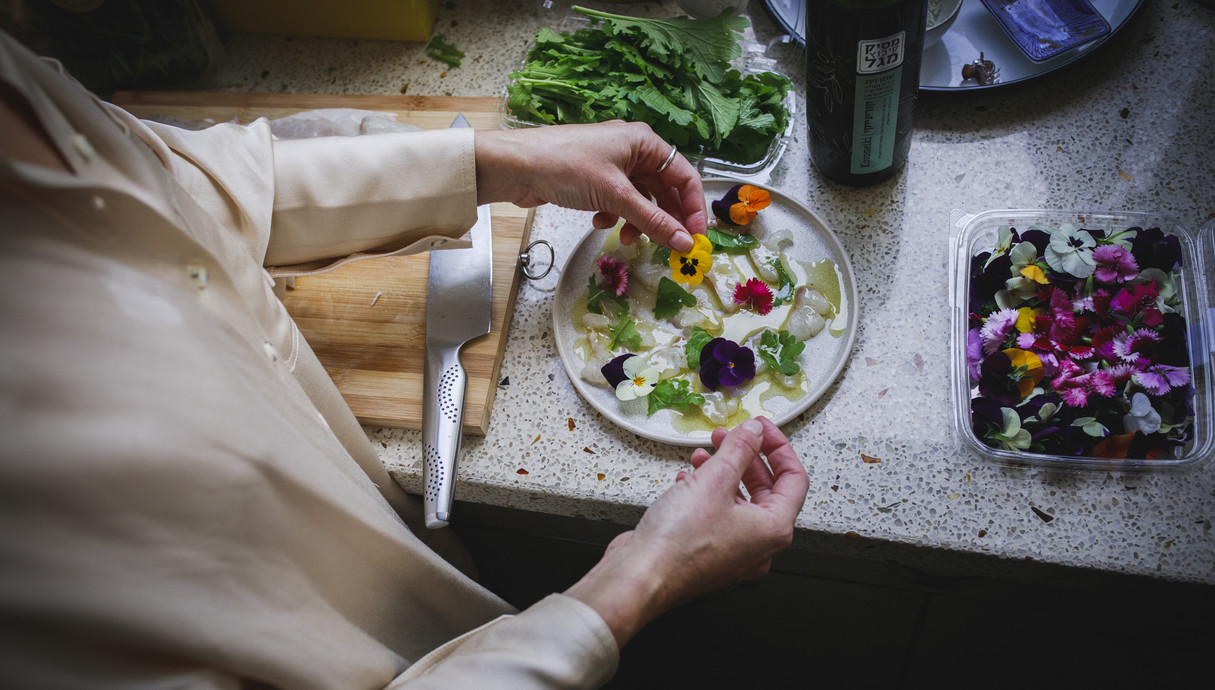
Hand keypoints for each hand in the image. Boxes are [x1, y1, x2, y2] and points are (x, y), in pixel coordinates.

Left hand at [474, 121, 706, 251]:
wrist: (516, 166)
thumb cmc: (566, 166)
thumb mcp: (615, 195)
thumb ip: (653, 221)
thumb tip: (684, 243)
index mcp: (644, 142)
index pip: (684, 175)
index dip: (693, 207)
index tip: (695, 237)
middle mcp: (633, 150)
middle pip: (664, 190)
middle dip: (665, 219)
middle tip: (669, 246)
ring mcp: (613, 164)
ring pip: (640, 199)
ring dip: (638, 222)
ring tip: (629, 239)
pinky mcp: (595, 179)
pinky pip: (619, 201)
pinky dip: (615, 216)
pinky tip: (600, 223)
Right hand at [565, 417, 808, 646]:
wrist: (640, 577)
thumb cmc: (678, 543)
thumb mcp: (714, 480)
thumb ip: (739, 449)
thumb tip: (753, 432)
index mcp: (773, 530)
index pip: (794, 479)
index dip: (778, 447)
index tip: (760, 428)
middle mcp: (758, 546)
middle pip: (766, 490)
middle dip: (745, 457)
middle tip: (728, 435)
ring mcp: (733, 553)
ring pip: (738, 502)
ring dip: (722, 473)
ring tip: (702, 455)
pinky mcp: (708, 555)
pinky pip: (717, 517)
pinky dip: (706, 494)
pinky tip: (686, 481)